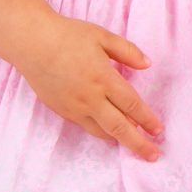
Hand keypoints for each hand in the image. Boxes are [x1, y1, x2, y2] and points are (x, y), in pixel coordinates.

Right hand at [8, 13, 163, 159]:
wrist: (32, 43)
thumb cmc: (68, 36)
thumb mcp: (102, 36)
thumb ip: (127, 51)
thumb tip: (148, 64)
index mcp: (105, 79)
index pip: (132, 105)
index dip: (147, 120)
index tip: (158, 130)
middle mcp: (91, 98)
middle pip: (120, 127)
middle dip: (139, 144)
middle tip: (153, 155)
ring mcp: (75, 107)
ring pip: (101, 131)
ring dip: (119, 139)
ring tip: (132, 143)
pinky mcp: (62, 110)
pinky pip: (85, 125)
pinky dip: (100, 130)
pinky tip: (107, 129)